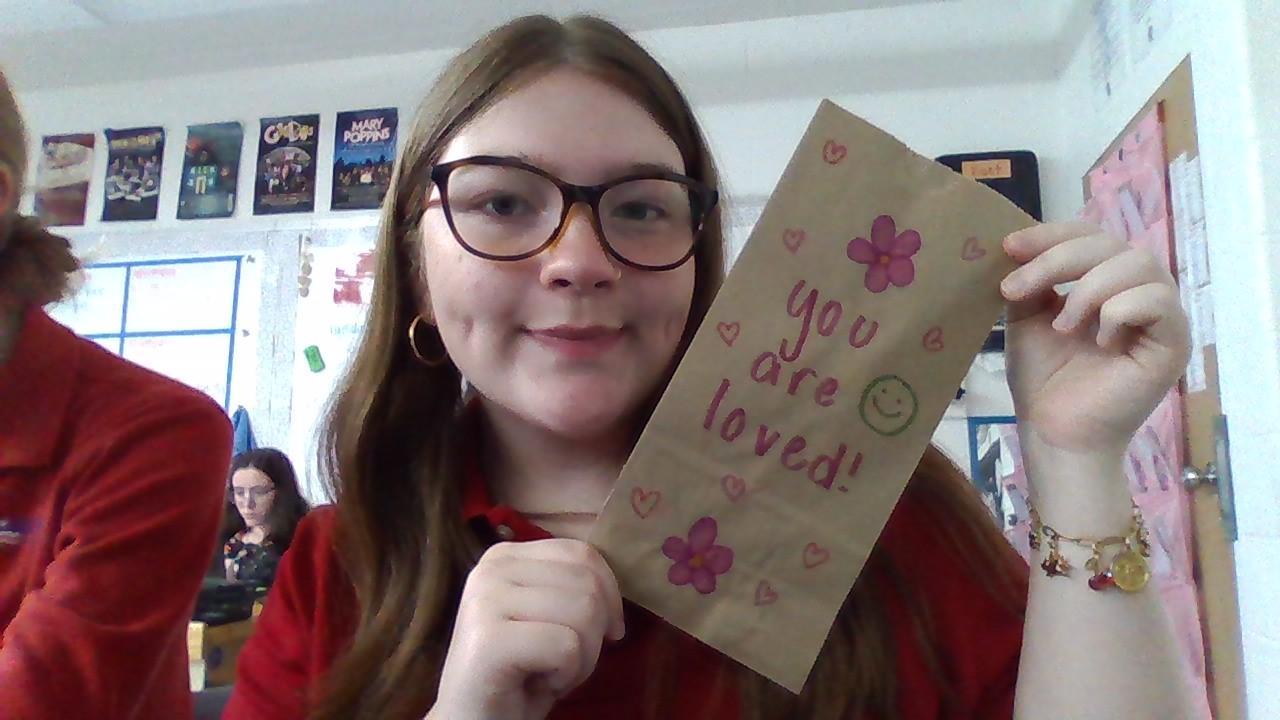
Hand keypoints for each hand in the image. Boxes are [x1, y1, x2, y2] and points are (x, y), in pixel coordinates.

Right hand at [430, 539, 625, 719]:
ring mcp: (486, 600)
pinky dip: (567, 675)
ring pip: (584, 612)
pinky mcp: (489, 639)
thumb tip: (611, 586)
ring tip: (551, 673)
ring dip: (583, 657)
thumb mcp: (550, 616)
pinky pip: (567, 647)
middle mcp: (492, 568)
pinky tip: (538, 684)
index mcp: (505, 556)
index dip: (610, 595)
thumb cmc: (518, 672)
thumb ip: (572, 587)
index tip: (606, 631)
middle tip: (566, 662)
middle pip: (587, 584)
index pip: (583, 554)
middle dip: (595, 633)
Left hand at [1000, 223, 1190, 460]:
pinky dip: (1120, 311)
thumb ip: (1031, 281)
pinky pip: (1158, 301)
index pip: (1090, 236)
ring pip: (1138, 264)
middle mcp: (1139, 290)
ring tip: (1063, 328)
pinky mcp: (1174, 341)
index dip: (1051, 234)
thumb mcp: (1027, 319)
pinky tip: (1098, 340)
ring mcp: (1161, 316)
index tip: (1010, 245)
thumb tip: (1017, 245)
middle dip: (1058, 260)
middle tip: (1018, 289)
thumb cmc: (1044, 379)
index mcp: (1107, 281)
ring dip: (1088, 289)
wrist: (1055, 431)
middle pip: (1111, 244)